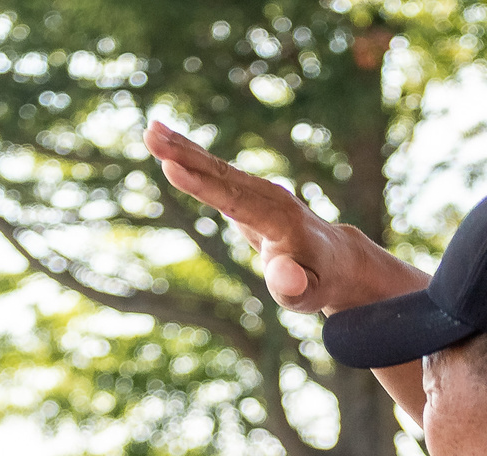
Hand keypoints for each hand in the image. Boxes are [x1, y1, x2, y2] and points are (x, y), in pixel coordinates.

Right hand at [145, 120, 423, 315]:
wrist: (335, 259)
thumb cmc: (318, 281)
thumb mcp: (309, 294)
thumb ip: (295, 287)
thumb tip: (285, 280)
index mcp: (280, 219)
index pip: (235, 200)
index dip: (202, 185)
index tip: (171, 168)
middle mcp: (270, 196)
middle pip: (222, 174)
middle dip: (186, 154)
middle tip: (151, 134)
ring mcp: (260, 190)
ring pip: (217, 167)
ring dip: (183, 147)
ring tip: (151, 130)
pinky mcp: (250, 190)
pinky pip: (218, 171)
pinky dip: (193, 156)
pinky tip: (168, 142)